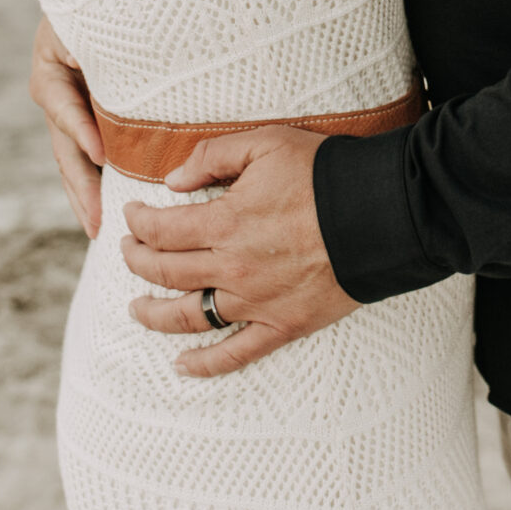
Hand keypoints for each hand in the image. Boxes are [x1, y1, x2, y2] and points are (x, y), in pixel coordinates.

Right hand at [30, 16, 102, 236]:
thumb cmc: (97, 3)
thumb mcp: (88, 20)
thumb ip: (96, 45)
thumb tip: (102, 79)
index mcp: (50, 72)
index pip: (63, 106)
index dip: (81, 130)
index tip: (101, 155)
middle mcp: (54, 97)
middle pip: (64, 147)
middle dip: (81, 186)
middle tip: (98, 218)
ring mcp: (68, 113)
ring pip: (73, 161)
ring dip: (85, 195)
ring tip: (99, 228)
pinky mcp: (89, 121)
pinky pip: (90, 158)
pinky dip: (98, 183)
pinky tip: (108, 210)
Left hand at [121, 127, 357, 379]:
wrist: (382, 214)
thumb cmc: (325, 172)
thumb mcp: (266, 143)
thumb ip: (213, 156)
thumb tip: (172, 180)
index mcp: (225, 221)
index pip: (161, 229)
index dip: (138, 221)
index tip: (131, 214)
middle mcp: (232, 267)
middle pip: (166, 272)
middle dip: (137, 261)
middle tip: (128, 252)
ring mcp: (256, 302)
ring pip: (188, 317)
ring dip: (154, 314)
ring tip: (136, 308)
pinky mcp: (283, 325)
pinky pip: (236, 353)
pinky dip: (205, 365)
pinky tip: (181, 366)